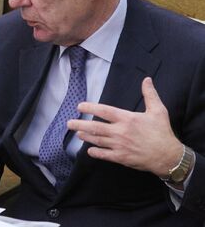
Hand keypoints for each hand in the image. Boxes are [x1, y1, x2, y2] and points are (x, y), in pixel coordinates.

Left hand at [67, 77, 182, 176]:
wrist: (168, 156)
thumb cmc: (162, 132)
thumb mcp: (158, 110)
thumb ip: (150, 94)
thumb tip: (147, 80)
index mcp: (127, 119)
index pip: (104, 111)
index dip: (90, 107)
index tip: (79, 106)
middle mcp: (120, 132)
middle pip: (95, 127)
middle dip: (80, 124)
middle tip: (69, 123)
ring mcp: (119, 145)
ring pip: (97, 140)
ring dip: (86, 136)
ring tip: (77, 133)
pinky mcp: (121, 157)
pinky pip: (104, 154)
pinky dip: (95, 152)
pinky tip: (89, 150)